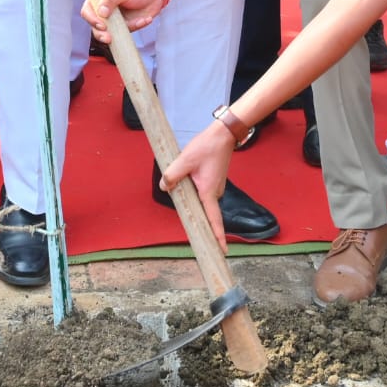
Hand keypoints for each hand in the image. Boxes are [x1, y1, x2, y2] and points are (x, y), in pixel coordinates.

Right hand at [81, 0, 165, 38]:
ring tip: (135, 24)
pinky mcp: (126, 26)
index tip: (101, 25)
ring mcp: (115, 20)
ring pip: (110, 33)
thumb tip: (101, 12)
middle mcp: (105, 11)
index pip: (87, 11)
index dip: (91, 19)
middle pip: (96, 27)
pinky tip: (145, 19)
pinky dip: (137, 26)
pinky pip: (128, 32)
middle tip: (109, 38)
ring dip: (121, 33)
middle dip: (101, 34)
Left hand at [161, 124, 236, 249]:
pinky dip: (196, 196)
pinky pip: (203, 195)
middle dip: (202, 226)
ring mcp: (216, 188)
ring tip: (187, 210)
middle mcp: (215, 193)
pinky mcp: (213, 182)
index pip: (213, 220)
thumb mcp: (185, 160)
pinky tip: (187, 188)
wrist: (222, 135)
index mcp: (209, 192)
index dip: (217, 236)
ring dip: (195, 206)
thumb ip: (172, 175)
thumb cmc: (206, 147)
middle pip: (206, 214)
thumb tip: (164, 187)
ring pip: (203, 202)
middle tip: (201, 243)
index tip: (222, 251)